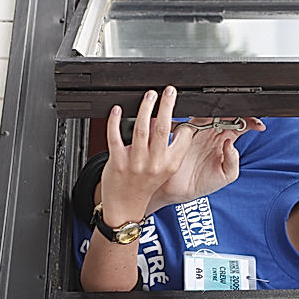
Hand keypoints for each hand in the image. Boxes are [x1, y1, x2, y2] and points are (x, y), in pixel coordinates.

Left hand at [97, 87, 194, 226]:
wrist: (125, 206)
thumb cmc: (145, 186)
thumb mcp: (165, 170)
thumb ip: (169, 148)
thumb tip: (165, 120)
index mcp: (170, 164)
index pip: (183, 137)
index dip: (183, 119)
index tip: (181, 104)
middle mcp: (155, 163)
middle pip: (163, 128)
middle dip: (167, 105)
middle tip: (168, 91)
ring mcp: (135, 162)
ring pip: (141, 129)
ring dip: (145, 108)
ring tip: (149, 96)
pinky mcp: (118, 161)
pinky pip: (115, 137)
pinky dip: (116, 121)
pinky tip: (118, 110)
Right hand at [147, 116, 264, 211]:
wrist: (180, 190)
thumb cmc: (203, 183)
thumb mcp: (227, 176)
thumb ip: (233, 160)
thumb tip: (230, 143)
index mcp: (225, 141)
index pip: (241, 125)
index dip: (251, 123)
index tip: (259, 126)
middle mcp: (214, 133)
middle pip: (228, 115)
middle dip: (237, 112)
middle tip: (242, 115)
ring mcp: (200, 130)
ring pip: (213, 113)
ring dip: (221, 112)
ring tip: (227, 117)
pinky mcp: (186, 130)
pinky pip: (195, 118)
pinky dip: (202, 115)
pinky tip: (209, 120)